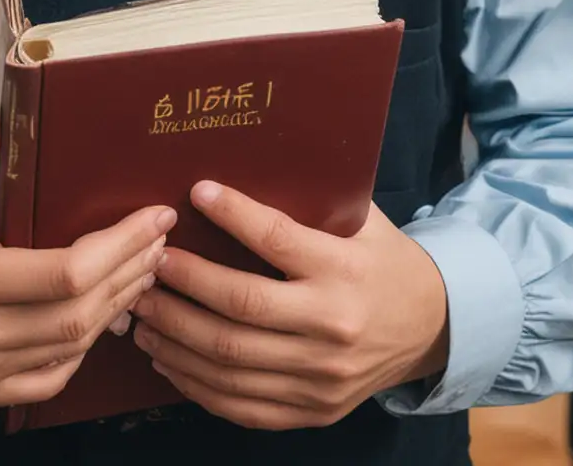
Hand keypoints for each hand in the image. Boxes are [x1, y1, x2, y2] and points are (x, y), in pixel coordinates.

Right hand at [0, 101, 173, 408]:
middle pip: (79, 314)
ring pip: (72, 347)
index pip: (66, 273)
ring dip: (117, 308)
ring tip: (145, 270)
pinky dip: (83, 348)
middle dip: (130, 274)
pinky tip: (104, 315)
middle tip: (161, 241)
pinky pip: (50, 378)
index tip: (155, 217)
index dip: (120, 246)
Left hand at [130, 181, 448, 430]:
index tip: (193, 193)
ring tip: (141, 313)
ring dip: (175, 337)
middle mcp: (332, 326)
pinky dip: (195, 384)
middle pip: (240, 308)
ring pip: (230, 362)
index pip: (276, 239)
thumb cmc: (381, 260)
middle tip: (148, 264)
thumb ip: (311, 200)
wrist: (431, 327)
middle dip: (184, 285)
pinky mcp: (312, 411)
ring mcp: (322, 376)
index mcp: (343, 270)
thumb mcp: (362, 220)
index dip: (231, 214)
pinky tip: (168, 359)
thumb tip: (243, 162)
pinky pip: (241, 405)